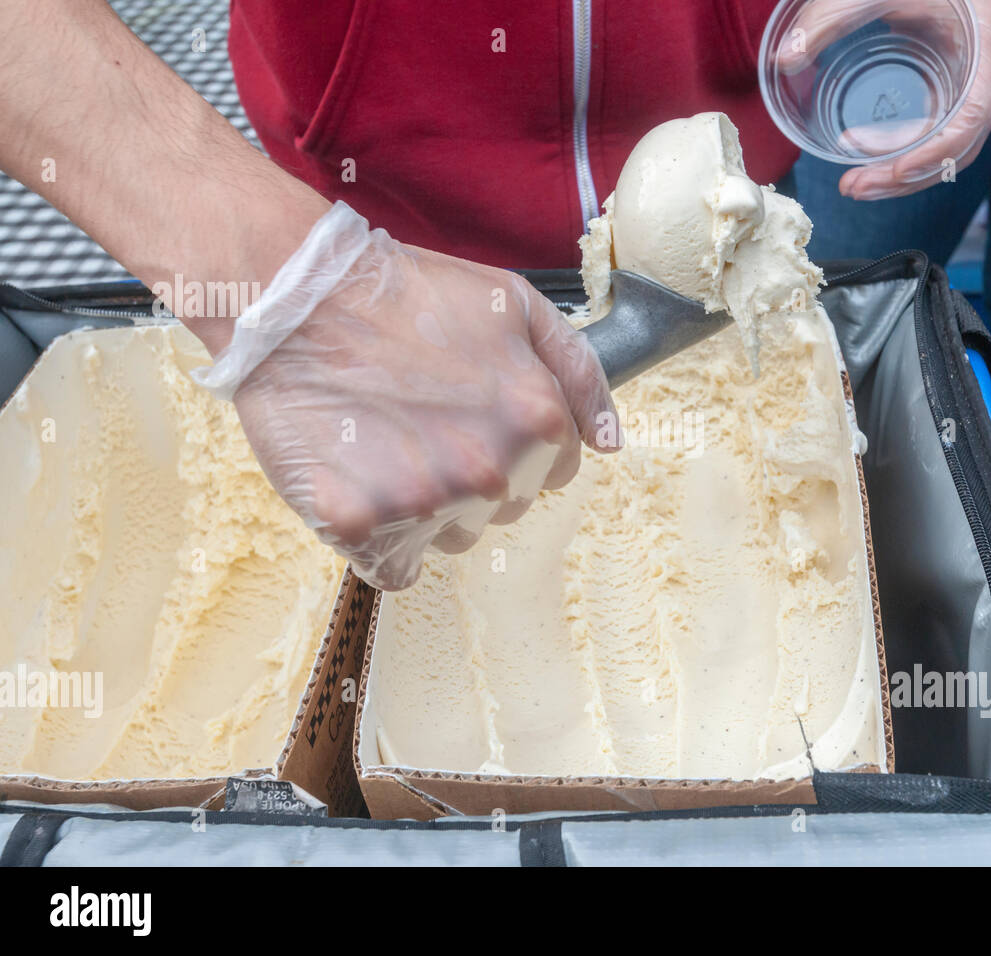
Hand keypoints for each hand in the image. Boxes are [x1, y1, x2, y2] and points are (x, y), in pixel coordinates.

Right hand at [195, 203, 618, 589]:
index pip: (553, 468)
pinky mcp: (361, 527)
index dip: (513, 437)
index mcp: (536, 420)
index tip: (471, 409)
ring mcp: (424, 505)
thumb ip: (580, 375)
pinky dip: (381, 539)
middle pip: (504, 505)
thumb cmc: (407, 294)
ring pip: (452, 537)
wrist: (296, 293)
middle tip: (422, 418)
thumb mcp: (517, 306)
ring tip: (386, 442)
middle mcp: (490, 472)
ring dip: (428, 506)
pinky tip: (361, 483)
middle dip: (474, 471)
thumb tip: (610, 443)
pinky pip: (394, 567)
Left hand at [777, 0, 990, 199]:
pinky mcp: (963, 91)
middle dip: (905, 176)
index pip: (973, 118)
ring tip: (855, 185)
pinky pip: (940, 135)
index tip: (893, 173)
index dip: (934, 154)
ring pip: (949, 149)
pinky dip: (905, 153)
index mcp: (989, 45)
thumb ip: (831, 17)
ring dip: (902, 175)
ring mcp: (982, 85)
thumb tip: (784, 58)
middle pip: (960, 146)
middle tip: (854, 187)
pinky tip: (867, 161)